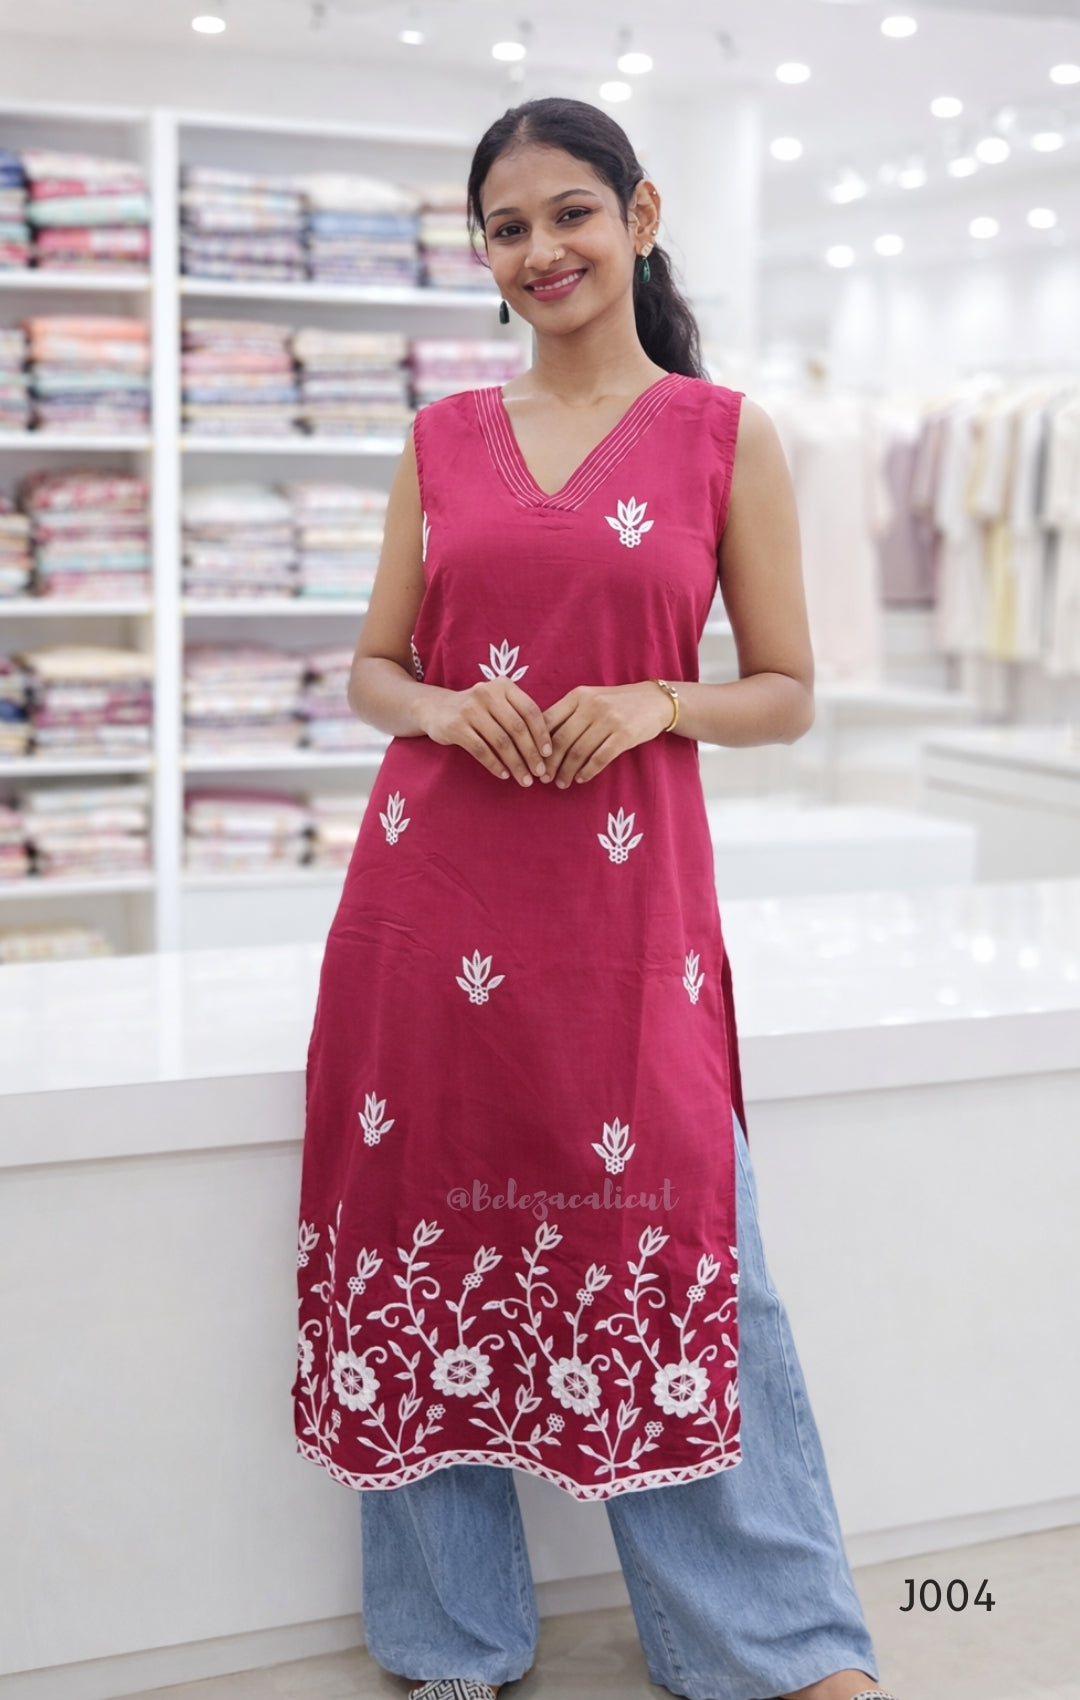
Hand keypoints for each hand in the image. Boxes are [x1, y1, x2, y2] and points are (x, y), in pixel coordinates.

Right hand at [420, 678, 552, 785]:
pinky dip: (494, 764)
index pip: (530, 710)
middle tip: (539, 773)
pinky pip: (481, 750)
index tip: (548, 754)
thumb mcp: (498, 703)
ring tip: (524, 779)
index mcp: (503, 685)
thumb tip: (545, 749)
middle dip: (531, 754)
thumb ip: (518, 716)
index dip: (542, 734)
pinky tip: (503, 775)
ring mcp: (470, 709)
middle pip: (517, 728)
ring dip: (515, 764)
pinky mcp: (455, 726)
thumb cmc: (477, 710)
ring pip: (501, 741)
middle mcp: (487, 693)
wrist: (435, 708)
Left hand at [542, 682, 672, 787]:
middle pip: (562, 740)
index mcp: (578, 696)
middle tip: (544, 778)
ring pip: (579, 751)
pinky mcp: (625, 735)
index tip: (533, 761)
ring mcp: (609, 719)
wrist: (654, 701)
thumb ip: (568, 714)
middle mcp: (592, 705)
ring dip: (567, 771)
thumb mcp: (590, 700)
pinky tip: (581, 778)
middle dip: (550, 763)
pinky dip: (588, 771)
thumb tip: (540, 742)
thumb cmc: (616, 704)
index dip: (537, 744)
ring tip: (562, 783)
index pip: (548, 720)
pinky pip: (600, 758)